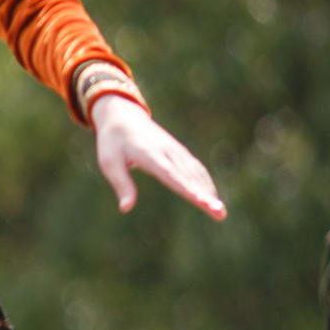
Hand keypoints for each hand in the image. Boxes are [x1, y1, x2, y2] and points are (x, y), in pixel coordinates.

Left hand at [93, 95, 225, 219]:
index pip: (171, 175)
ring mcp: (176, 150)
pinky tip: (212, 198)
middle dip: (205, 196)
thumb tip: (125, 208)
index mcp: (149, 154)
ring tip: (220, 213)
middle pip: (189, 177)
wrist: (123, 115)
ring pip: (196, 173)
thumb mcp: (109, 162)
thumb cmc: (113, 142)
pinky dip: (205, 183)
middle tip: (219, 214)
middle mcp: (167, 152)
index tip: (202, 201)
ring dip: (210, 192)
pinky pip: (196, 168)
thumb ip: (121, 184)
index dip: (187, 189)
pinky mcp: (179, 151)